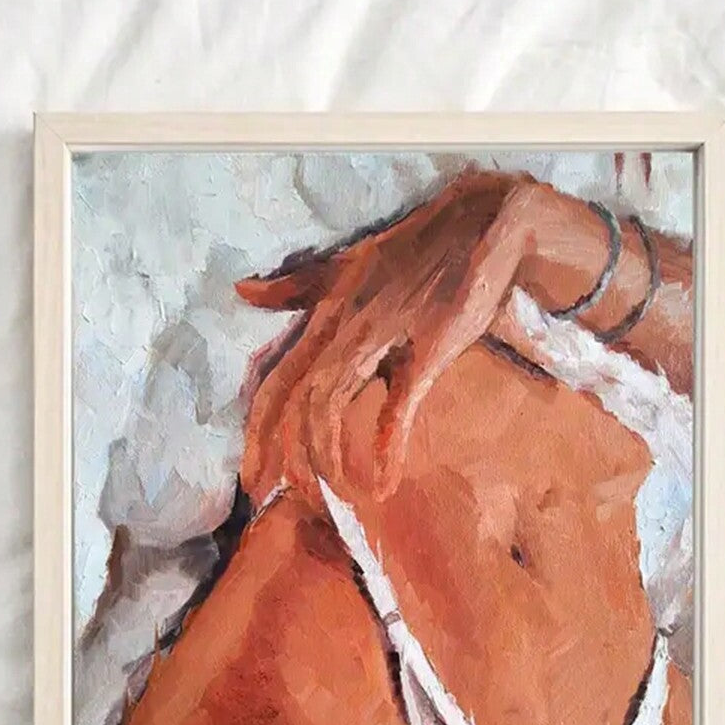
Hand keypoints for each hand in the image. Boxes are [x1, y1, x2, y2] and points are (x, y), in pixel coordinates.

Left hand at [237, 168, 535, 509]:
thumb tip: (243, 290)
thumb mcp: (344, 266)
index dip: (257, 434)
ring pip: (329, 401)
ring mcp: (382, 332)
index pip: (274, 381)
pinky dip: (386, 445)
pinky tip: (383, 479)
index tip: (253, 482)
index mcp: (321, 314)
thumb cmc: (414, 252)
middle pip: (292, 399)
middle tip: (289, 500)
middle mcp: (341, 324)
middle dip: (283, 454)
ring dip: (329, 454)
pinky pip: (396, 403)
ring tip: (343, 492)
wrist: (481, 223)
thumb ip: (295, 287)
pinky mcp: (427, 345)